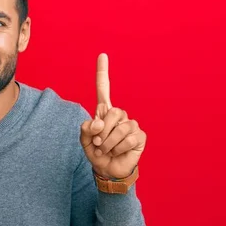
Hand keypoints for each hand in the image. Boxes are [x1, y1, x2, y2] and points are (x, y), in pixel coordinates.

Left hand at [80, 53, 146, 178]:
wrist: (108, 170)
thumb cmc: (97, 153)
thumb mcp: (85, 142)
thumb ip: (86, 130)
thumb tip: (98, 122)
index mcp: (104, 113)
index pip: (103, 89)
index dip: (102, 73)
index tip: (102, 55)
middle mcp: (119, 115)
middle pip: (112, 112)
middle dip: (102, 132)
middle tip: (98, 144)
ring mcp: (131, 124)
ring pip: (120, 128)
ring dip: (109, 143)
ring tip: (107, 150)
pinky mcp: (140, 135)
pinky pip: (128, 138)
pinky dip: (119, 148)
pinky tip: (119, 152)